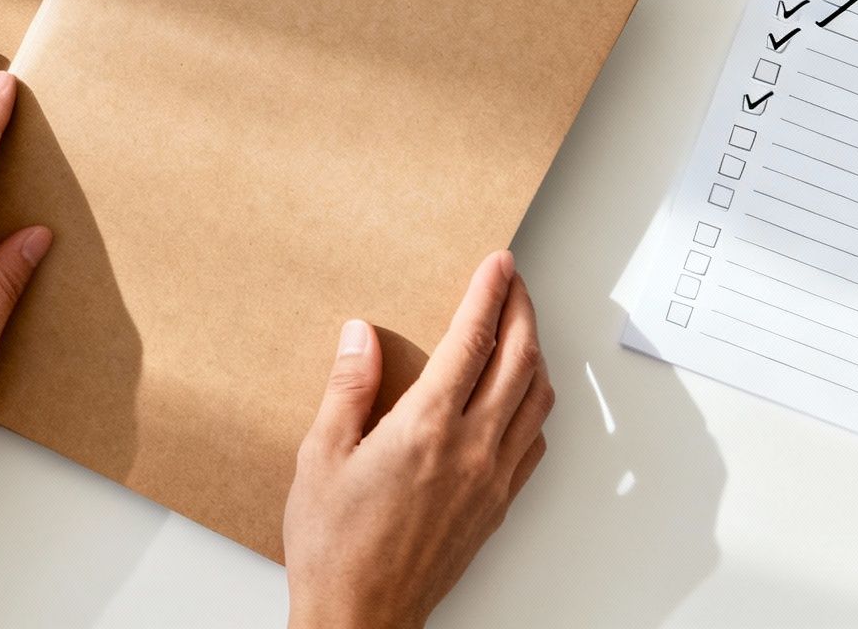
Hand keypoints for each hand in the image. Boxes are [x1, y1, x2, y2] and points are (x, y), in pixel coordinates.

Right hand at [282, 251, 552, 628]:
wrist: (361, 616)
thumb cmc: (334, 545)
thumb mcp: (320, 455)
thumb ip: (347, 388)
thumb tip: (361, 335)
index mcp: (426, 429)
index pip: (473, 341)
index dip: (488, 294)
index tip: (497, 264)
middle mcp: (471, 450)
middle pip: (520, 361)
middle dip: (523, 311)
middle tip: (515, 281)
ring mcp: (491, 480)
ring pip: (537, 400)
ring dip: (536, 354)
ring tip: (521, 328)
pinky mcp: (496, 507)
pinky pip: (533, 442)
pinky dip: (534, 405)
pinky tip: (518, 398)